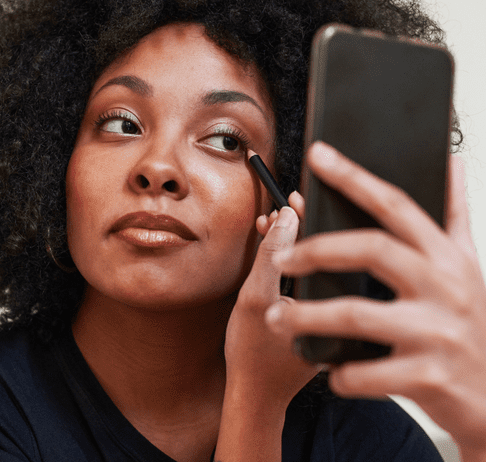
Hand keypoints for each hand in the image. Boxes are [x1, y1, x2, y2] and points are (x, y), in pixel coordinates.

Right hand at [224, 204, 316, 409]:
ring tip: (274, 225)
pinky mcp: (321, 316)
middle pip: (329, 251)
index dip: (310, 217)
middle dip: (302, 225)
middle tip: (285, 207)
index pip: (331, 246)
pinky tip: (277, 250)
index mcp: (336, 304)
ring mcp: (332, 314)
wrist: (256, 396)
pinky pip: (311, 277)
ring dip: (295, 241)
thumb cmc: (253, 353)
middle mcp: (342, 310)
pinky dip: (294, 260)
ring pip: (319, 263)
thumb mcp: (255, 298)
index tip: (294, 199)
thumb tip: (288, 216)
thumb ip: (271, 256)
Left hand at [265, 141, 485, 460]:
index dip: (354, 177)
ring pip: (355, 314)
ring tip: (275, 316)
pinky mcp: (427, 378)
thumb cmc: (472, 325)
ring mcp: (437, 334)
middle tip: (281, 259)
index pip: (395, 205)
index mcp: (446, 257)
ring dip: (306, 315)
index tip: (317, 154)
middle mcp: (444, 288)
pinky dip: (338, 371)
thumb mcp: (468, 266)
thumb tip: (453, 161)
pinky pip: (365, 372)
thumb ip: (454, 215)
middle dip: (316, 251)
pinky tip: (327, 368)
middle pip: (370, 250)